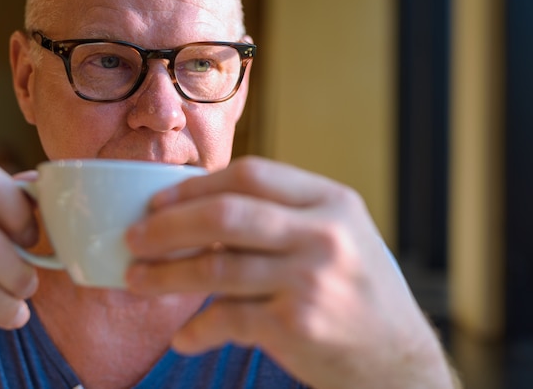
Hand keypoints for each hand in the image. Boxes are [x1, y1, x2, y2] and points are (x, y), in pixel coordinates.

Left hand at [125, 156, 453, 388]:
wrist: (397, 358)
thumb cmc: (358, 291)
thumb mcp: (338, 236)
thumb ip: (285, 218)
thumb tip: (202, 212)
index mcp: (333, 202)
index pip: (253, 174)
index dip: (197, 186)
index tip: (160, 201)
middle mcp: (325, 235)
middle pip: (227, 215)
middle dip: (169, 225)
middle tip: (134, 237)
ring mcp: (311, 280)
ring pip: (217, 270)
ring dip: (166, 276)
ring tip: (136, 280)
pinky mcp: (297, 327)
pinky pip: (228, 321)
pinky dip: (197, 331)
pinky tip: (184, 338)